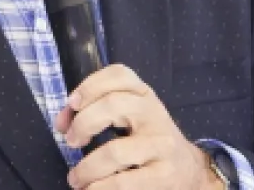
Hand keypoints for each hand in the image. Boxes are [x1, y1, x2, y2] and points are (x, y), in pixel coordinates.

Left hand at [54, 64, 223, 188]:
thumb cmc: (150, 141)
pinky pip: (124, 181)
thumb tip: (62, 123)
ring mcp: (161, 145)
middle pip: (113, 105)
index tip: (72, 103)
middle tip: (71, 141)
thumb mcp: (130, 118)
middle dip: (83, 124)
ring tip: (76, 178)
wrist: (190, 170)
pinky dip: (100, 187)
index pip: (120, 74)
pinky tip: (92, 189)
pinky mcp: (164, 175)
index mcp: (144, 95)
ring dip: (87, 167)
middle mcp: (154, 114)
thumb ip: (96, 112)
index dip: (90, 85)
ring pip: (115, 151)